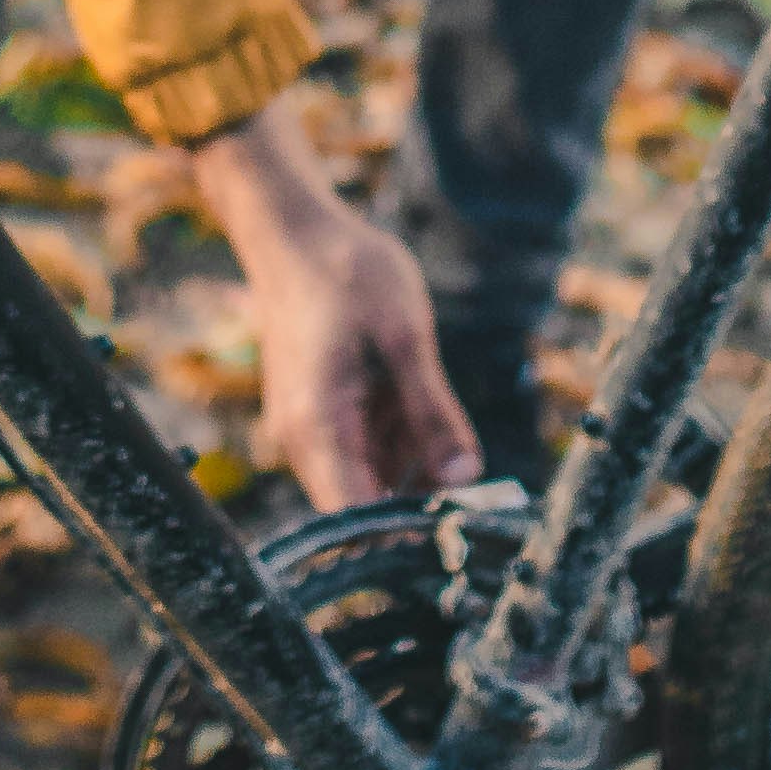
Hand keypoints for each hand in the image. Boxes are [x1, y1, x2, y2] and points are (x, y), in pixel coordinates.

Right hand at [196, 102, 478, 509]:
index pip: (355, 520)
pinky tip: (419, 404)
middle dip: (418, 503)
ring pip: (367, 481)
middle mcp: (304, 441)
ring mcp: (307, 430)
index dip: (406, 536)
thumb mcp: (405, 338)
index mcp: (318, 428)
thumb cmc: (347, 275)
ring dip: (412, 469)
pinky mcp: (318, 416)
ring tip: (443, 424)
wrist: (295, 232)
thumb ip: (434, 414)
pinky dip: (398, 443)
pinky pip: (362, 452)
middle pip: (363, 508)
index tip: (460, 528)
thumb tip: (465, 479)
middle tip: (475, 483)